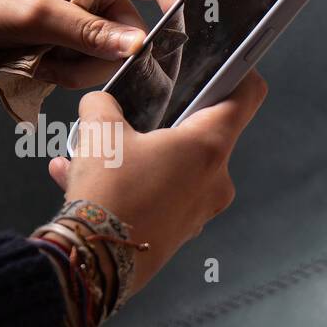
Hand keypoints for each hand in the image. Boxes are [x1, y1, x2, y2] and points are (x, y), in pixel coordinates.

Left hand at [0, 0, 182, 87]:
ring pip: (111, 55)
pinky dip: (69, 73)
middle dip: (105, 55)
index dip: (175, 5)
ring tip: (45, 64)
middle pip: (132, 31)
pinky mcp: (70, 40)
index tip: (177, 41)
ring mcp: (82, 17)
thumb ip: (88, 31)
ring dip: (82, 69)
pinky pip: (90, 65)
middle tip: (67, 63)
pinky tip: (42, 67)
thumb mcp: (35, 14)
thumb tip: (138, 46)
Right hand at [46, 70, 266, 297]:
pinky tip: (79, 180)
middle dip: (163, 122)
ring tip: (87, 153)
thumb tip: (103, 103)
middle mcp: (215, 180)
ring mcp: (201, 210)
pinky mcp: (181, 232)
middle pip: (201, 134)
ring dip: (134, 156)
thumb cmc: (108, 193)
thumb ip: (104, 103)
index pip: (246, 97)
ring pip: (171, 168)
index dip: (240, 73)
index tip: (228, 64)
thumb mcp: (98, 131)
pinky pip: (156, 197)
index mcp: (208, 147)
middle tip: (131, 114)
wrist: (96, 262)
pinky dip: (126, 186)